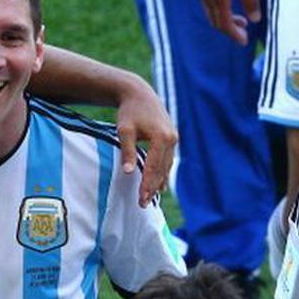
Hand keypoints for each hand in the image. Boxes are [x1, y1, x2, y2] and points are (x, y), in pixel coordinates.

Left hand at [115, 80, 176, 206]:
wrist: (139, 94)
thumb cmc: (129, 112)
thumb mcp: (124, 131)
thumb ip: (127, 152)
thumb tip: (129, 173)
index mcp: (161, 138)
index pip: (153, 167)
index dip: (147, 185)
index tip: (140, 199)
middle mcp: (171, 139)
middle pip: (161, 170)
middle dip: (152, 188)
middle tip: (142, 204)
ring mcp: (173, 139)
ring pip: (166, 167)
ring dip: (158, 183)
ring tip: (149, 198)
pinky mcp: (171, 139)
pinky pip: (167, 161)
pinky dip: (162, 173)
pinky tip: (159, 185)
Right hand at [196, 0, 259, 45]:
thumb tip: (255, 19)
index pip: (224, 23)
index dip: (234, 35)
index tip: (243, 42)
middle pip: (215, 21)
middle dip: (229, 29)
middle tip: (244, 32)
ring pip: (210, 13)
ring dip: (224, 19)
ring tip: (239, 20)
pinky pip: (207, 4)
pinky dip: (218, 10)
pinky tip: (228, 4)